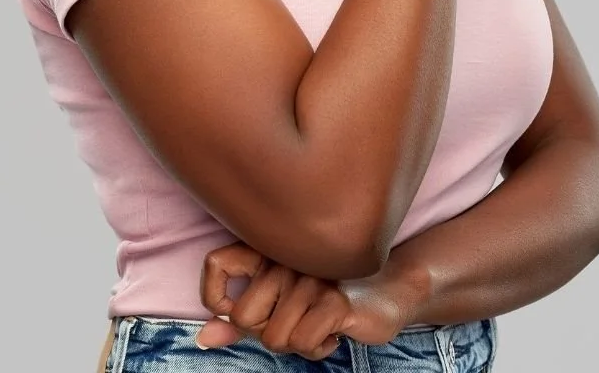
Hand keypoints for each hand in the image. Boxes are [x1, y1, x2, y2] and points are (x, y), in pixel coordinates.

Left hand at [195, 241, 417, 357]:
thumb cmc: (332, 296)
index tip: (232, 311)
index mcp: (269, 249)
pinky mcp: (333, 301)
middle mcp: (286, 257)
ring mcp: (310, 277)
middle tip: (293, 323)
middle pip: (243, 316)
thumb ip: (241, 318)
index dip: (214, 297)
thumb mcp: (282, 305)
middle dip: (265, 333)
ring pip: (272, 338)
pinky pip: (301, 343)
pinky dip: (317, 349)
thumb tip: (204, 338)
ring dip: (296, 344)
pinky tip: (334, 334)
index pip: (216, 263)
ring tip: (317, 326)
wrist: (394, 287)